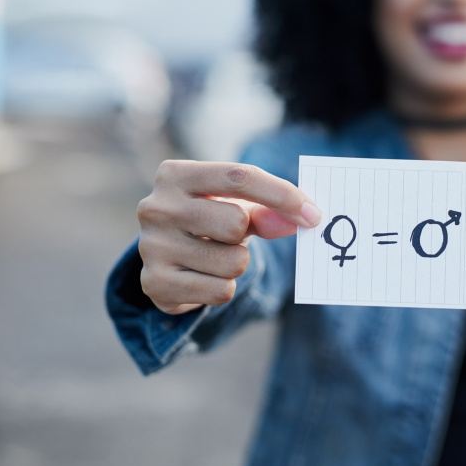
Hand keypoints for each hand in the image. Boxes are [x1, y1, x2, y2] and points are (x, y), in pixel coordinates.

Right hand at [136, 160, 321, 314]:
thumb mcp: (236, 205)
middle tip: (230, 235)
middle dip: (246, 234)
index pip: (239, 177)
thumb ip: (270, 210)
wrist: (166, 257)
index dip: (282, 195)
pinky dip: (224, 287)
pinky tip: (204, 277)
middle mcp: (156, 207)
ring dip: (237, 263)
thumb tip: (306, 218)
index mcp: (175, 174)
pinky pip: (220, 291)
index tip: (314, 215)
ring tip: (214, 257)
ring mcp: (152, 247)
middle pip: (236, 222)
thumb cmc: (209, 219)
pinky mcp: (155, 284)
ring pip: (233, 262)